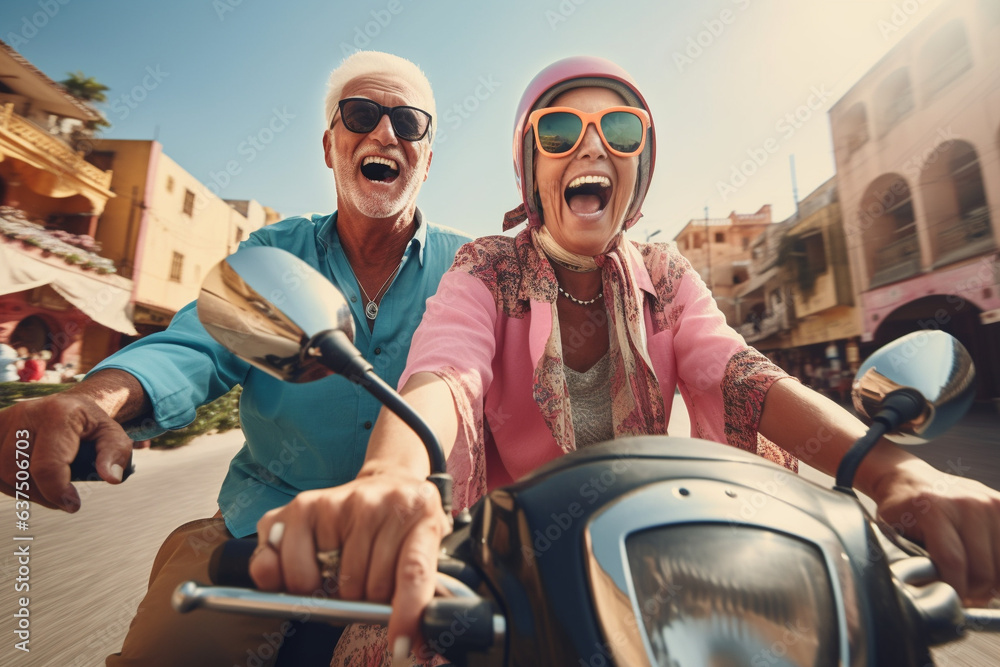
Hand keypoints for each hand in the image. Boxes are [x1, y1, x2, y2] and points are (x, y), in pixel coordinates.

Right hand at [0, 393, 132, 511]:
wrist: (69, 404)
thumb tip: (112, 478)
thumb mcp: (112, 435)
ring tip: (50, 489)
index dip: (56, 492)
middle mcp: (26, 413)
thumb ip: (116, 454)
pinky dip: (11, 483)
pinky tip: (31, 482)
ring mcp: (5, 421)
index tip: (72, 505)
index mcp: (58, 414)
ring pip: (2, 473)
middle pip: (18, 473)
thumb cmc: (91, 425)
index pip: (47, 465)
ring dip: (25, 491)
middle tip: (64, 499)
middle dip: (41, 494)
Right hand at [250, 471, 451, 657]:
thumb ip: (421, 588)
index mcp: (418, 515)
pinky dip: (279, 580)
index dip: (406, 612)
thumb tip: (409, 641)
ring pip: (314, 583)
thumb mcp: (429, 545)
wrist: (389, 481)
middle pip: (359, 586)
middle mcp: (375, 504)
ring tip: (337, 574)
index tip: (400, 644)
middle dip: (360, 600)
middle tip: (365, 584)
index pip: (412, 571)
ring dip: (323, 592)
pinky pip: (273, 564)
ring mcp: (334, 503)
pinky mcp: (300, 506)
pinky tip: (303, 569)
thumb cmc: (406, 523)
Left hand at [874, 465, 999, 603]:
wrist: (911, 478)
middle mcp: (966, 503)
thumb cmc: (901, 511)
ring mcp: (989, 502)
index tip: (950, 601)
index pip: (953, 562)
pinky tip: (986, 567)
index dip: (954, 590)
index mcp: (932, 508)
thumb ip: (911, 561)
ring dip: (991, 583)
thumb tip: (930, 594)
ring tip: (972, 582)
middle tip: (961, 595)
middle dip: (973, 592)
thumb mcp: (892, 533)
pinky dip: (999, 566)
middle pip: (983, 570)